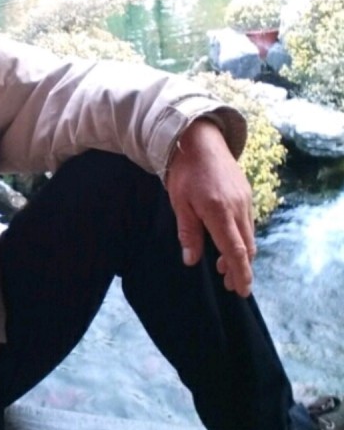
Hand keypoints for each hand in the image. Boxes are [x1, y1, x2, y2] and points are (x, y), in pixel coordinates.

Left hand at [166, 119, 255, 296]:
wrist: (200, 139)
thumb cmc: (185, 171)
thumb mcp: (179, 202)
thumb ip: (188, 232)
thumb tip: (191, 260)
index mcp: (219, 212)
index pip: (235, 251)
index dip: (240, 273)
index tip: (241, 290)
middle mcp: (238, 208)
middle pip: (247, 247)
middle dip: (242, 269)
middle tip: (232, 285)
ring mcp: (245, 200)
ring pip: (249, 235)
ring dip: (241, 254)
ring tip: (226, 268)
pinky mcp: (246, 193)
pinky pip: (247, 222)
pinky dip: (242, 238)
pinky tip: (229, 241)